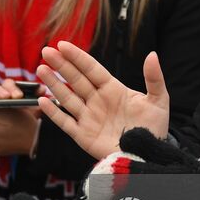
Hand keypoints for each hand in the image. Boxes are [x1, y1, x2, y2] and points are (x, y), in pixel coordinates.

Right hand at [34, 42, 169, 160]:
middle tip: (46, 51)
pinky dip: (54, 112)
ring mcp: (89, 118)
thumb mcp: (158, 100)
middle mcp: (97, 101)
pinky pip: (65, 122)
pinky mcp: (83, 135)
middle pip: (76, 79)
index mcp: (113, 89)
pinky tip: (42, 101)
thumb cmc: (153, 127)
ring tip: (41, 69)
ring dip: (54, 84)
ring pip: (67, 97)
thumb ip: (154, 78)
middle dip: (61, 65)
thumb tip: (152, 54)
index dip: (77, 57)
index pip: (91, 69)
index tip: (63, 45)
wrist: (149, 155)